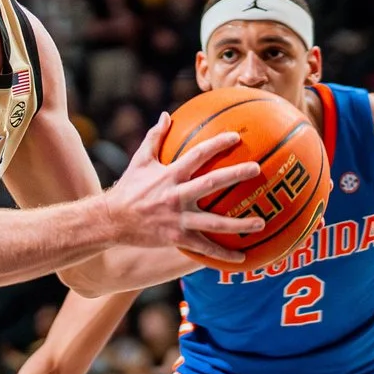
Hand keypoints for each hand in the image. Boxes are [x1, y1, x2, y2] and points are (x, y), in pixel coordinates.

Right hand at [103, 115, 264, 262]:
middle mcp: (176, 195)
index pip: (197, 154)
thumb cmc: (128, 188)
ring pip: (214, 222)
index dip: (217, 144)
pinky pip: (203, 247)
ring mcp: (178, 218)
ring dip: (239, 223)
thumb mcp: (139, 160)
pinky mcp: (177, 237)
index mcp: (170, 175)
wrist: (111, 221)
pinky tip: (242, 258)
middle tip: (257, 168)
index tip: (237, 137)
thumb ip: (154, 137)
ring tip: (262, 221)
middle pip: (211, 183)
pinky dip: (222, 254)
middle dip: (236, 174)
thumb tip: (166, 115)